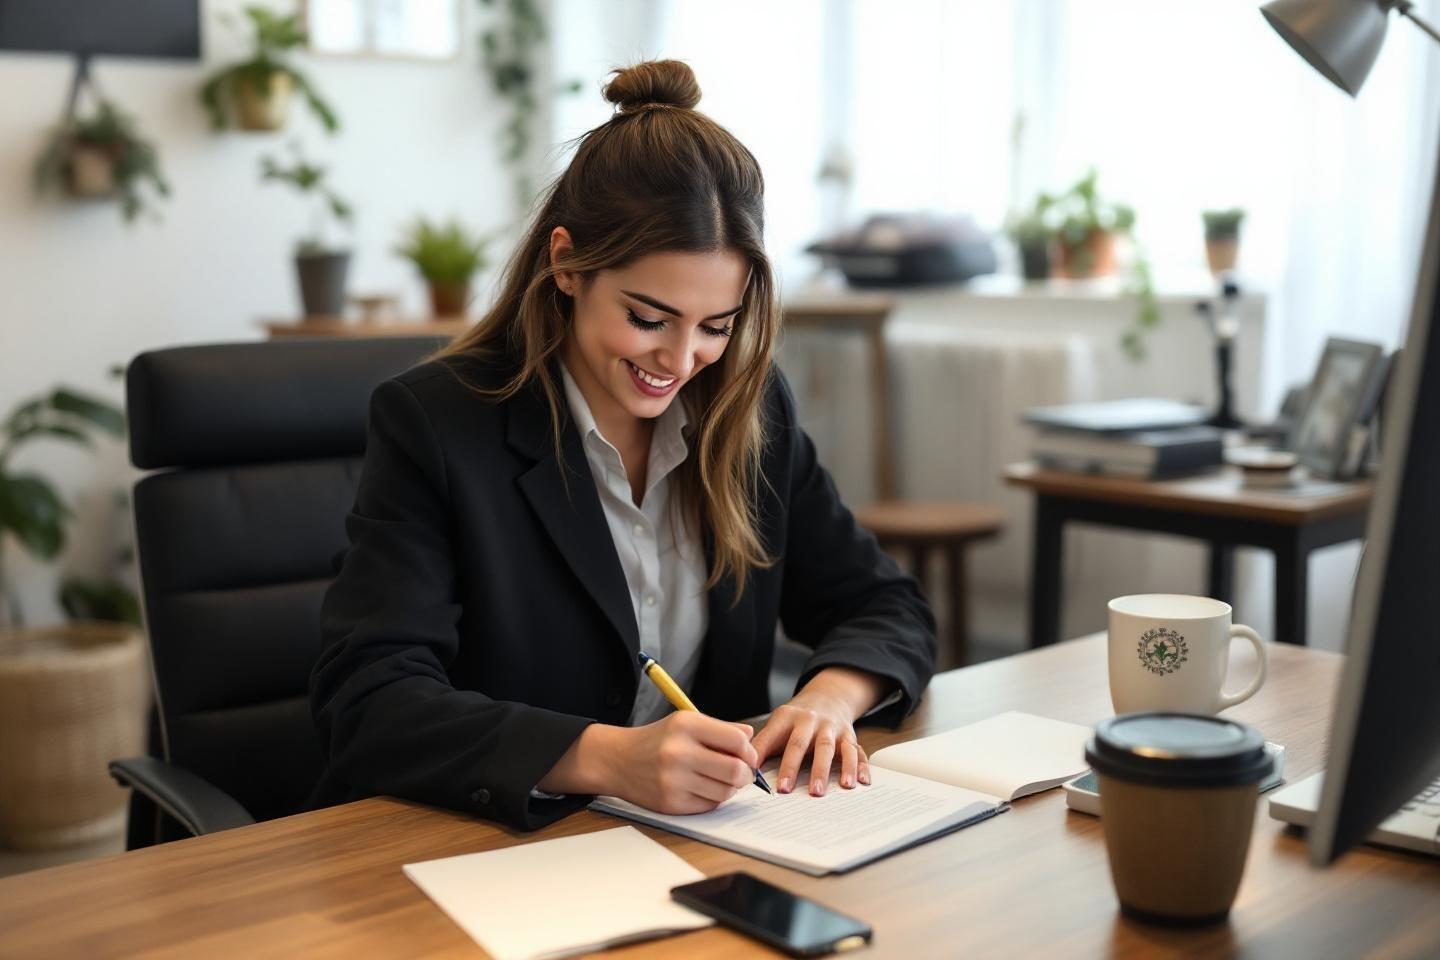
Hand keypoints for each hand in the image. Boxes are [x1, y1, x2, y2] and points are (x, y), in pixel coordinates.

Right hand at [613, 712, 759, 814]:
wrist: (618, 760)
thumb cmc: (657, 740)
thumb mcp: (685, 722)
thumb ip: (721, 729)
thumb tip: (751, 737)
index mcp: (686, 725)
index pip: (737, 741)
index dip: (749, 752)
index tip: (748, 756)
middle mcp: (678, 752)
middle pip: (735, 770)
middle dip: (746, 774)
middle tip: (743, 773)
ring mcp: (673, 780)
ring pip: (725, 792)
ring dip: (730, 788)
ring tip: (720, 779)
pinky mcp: (670, 803)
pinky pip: (709, 805)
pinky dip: (713, 798)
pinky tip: (703, 787)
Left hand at [750, 667, 885, 796]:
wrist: (826, 698)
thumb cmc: (795, 720)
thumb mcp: (776, 725)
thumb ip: (762, 746)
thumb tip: (745, 769)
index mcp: (789, 718)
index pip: (782, 742)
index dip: (782, 765)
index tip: (779, 788)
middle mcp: (812, 721)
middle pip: (809, 745)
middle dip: (809, 769)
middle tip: (809, 792)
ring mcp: (832, 728)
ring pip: (835, 747)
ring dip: (841, 767)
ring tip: (843, 787)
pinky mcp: (849, 736)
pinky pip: (857, 750)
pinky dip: (862, 766)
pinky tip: (862, 781)